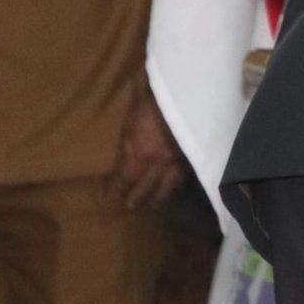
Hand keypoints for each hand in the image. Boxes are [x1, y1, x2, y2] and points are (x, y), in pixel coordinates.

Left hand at [113, 85, 184, 209]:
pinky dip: (176, 185)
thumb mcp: (131, 124)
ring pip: (168, 186)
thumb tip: (123, 165)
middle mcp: (160, 164)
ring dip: (159, 197)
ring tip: (154, 205)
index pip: (125, 179)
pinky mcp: (193, 156)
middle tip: (130, 208)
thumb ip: (127, 146)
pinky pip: (183, 176)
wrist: (186, 95)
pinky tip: (173, 187)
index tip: (110, 195)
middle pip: (147, 187)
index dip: (116, 188)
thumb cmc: (153, 106)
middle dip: (136, 198)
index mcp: (142, 156)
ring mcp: (179, 162)